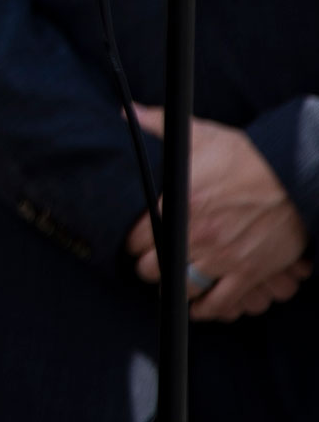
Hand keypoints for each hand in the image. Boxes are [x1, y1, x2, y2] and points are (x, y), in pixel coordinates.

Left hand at [125, 107, 310, 319]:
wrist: (293, 176)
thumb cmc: (246, 155)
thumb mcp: (199, 135)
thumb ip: (159, 124)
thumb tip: (129, 111)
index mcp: (177, 203)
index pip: (137, 237)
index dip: (131, 243)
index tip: (132, 243)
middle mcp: (195, 235)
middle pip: (154, 267)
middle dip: (147, 268)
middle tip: (148, 265)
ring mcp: (222, 256)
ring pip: (183, 287)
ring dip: (172, 289)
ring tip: (168, 284)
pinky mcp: (248, 272)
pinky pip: (221, 302)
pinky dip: (207, 310)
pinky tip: (196, 309)